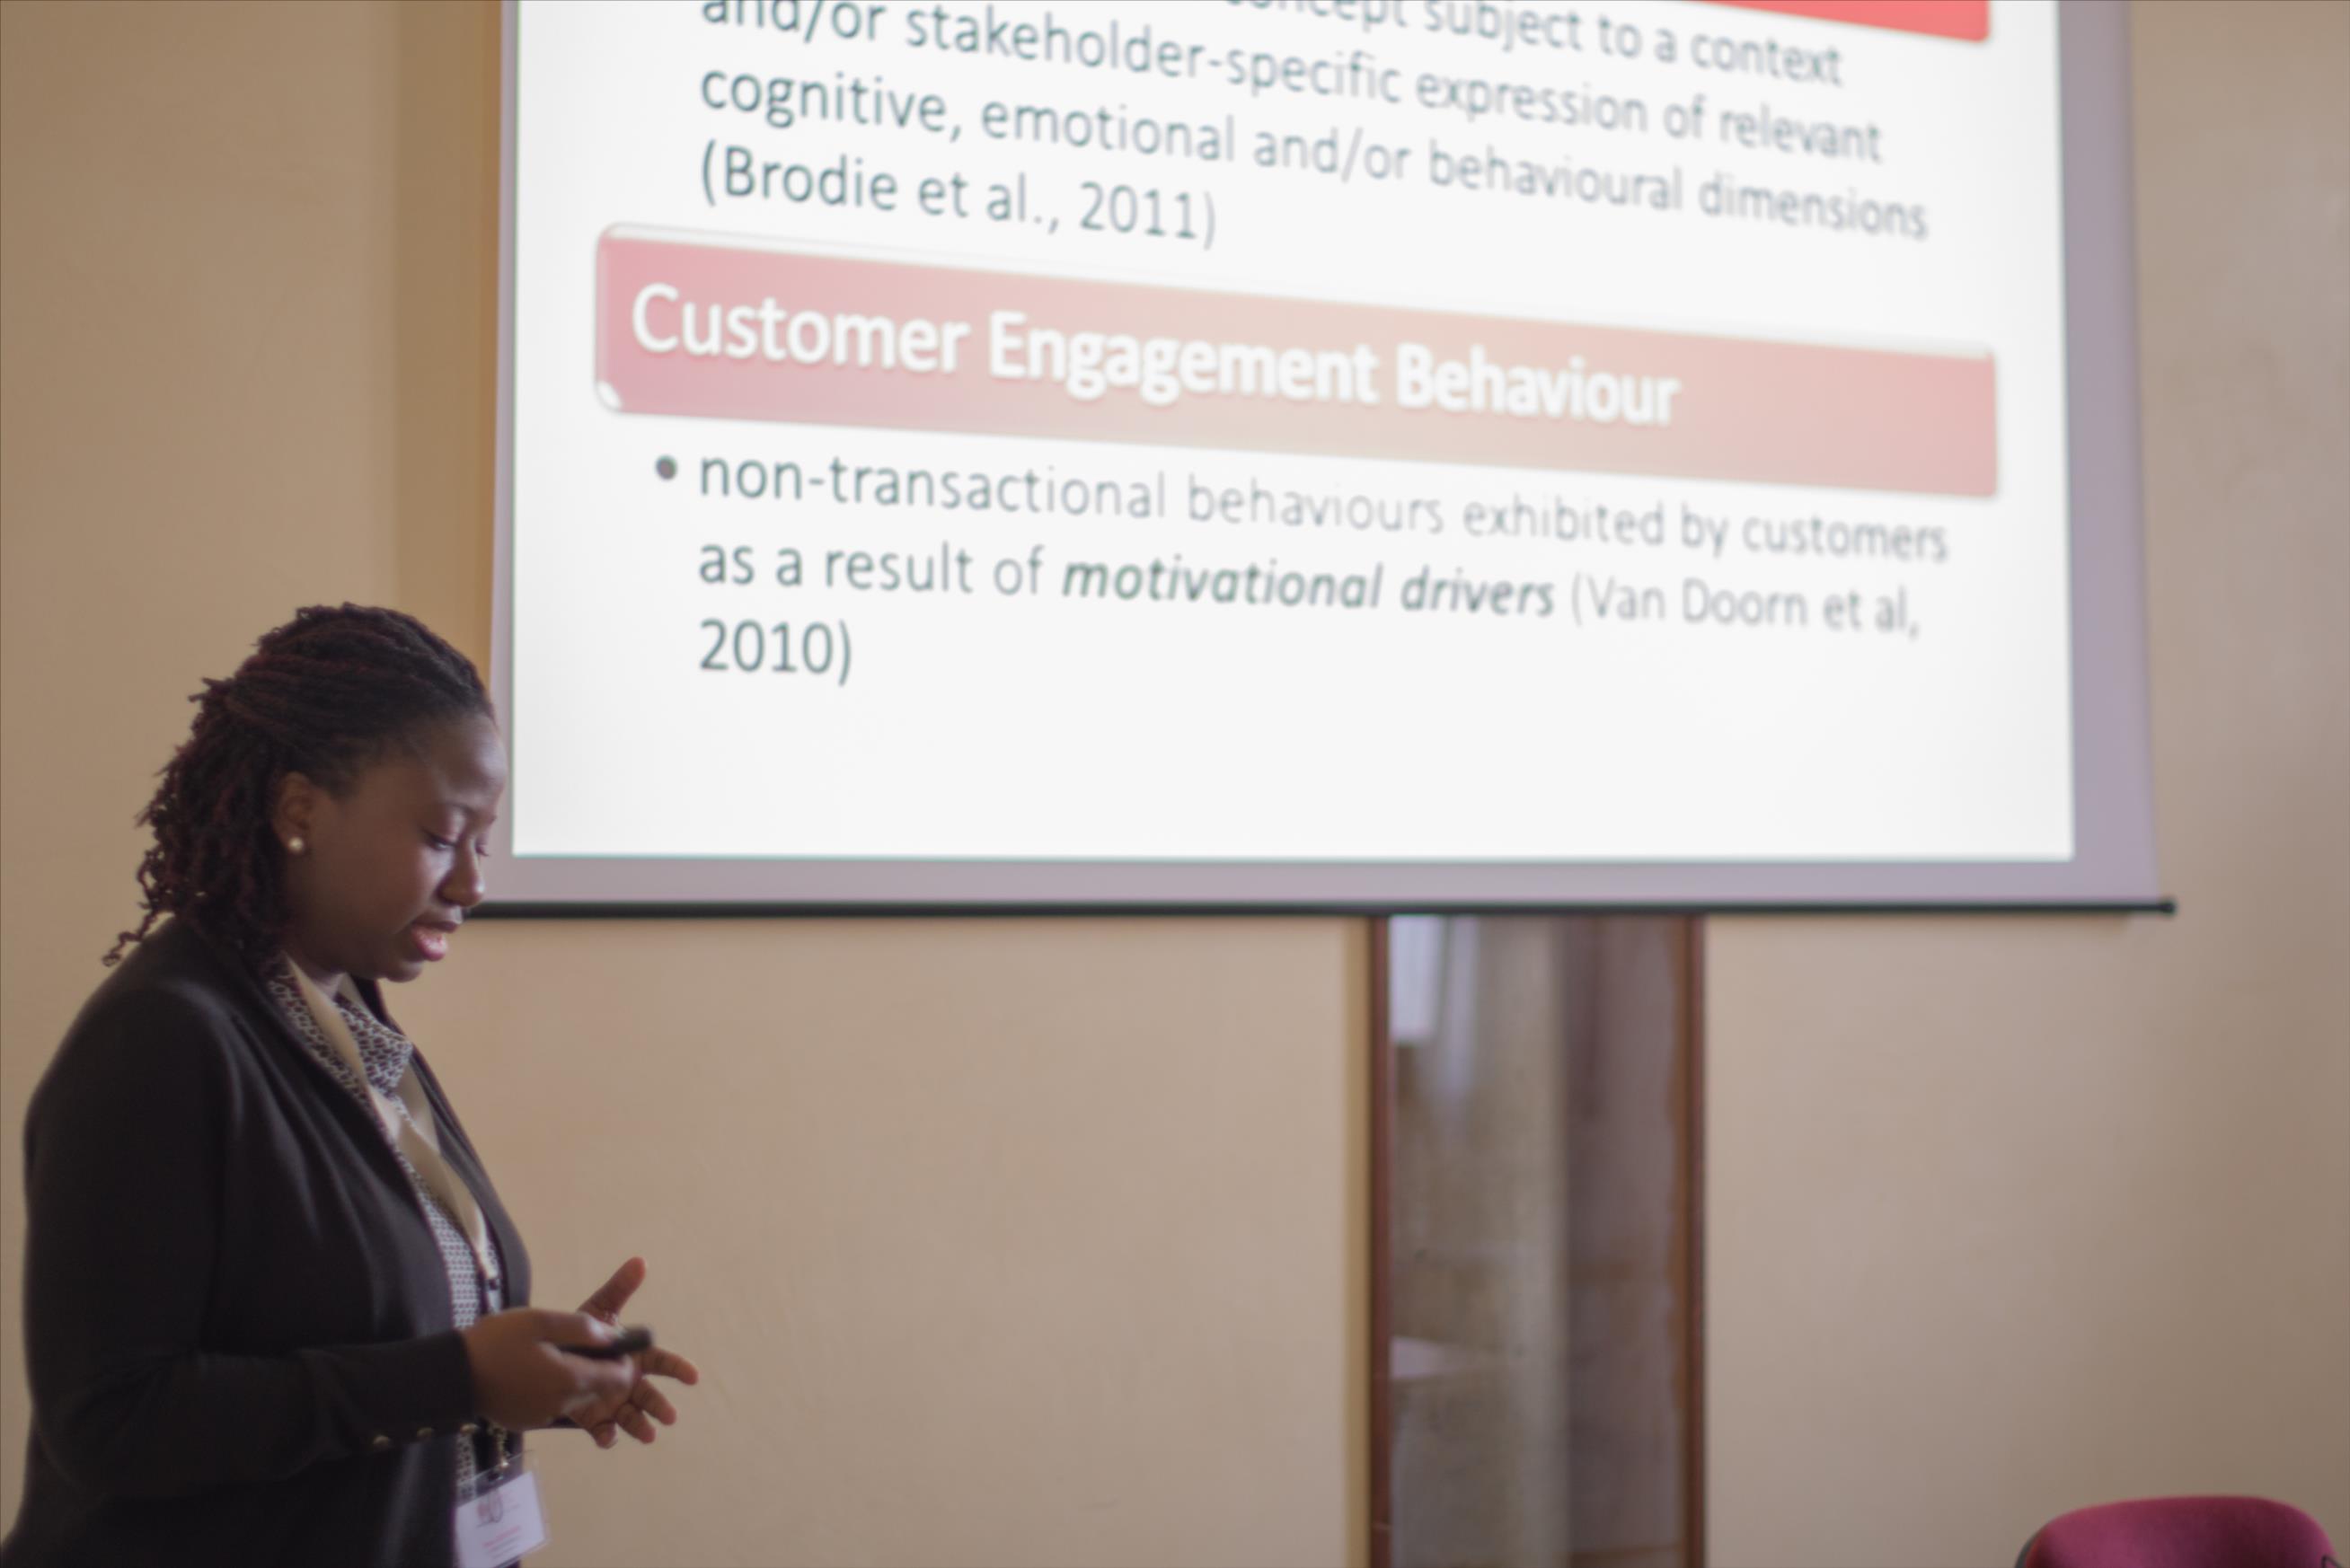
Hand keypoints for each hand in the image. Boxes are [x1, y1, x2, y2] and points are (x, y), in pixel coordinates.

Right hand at [459, 1309, 637, 1430]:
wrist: (452, 1375)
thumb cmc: (496, 1342)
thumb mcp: (541, 1321)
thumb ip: (582, 1328)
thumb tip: (612, 1336)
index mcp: (571, 1379)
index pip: (617, 1379)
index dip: (623, 1361)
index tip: (612, 1344)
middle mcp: (563, 1404)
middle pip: (599, 1391)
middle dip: (602, 1372)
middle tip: (584, 1347)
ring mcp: (544, 1416)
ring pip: (577, 1399)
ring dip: (577, 1381)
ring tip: (558, 1355)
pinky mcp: (527, 1421)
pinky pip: (554, 1406)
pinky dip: (556, 1391)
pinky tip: (537, 1372)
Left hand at [571, 1257, 701, 1448]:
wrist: (546, 1355)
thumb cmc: (581, 1331)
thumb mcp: (600, 1309)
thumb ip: (620, 1289)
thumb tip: (640, 1261)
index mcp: (635, 1357)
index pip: (662, 1363)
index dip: (679, 1369)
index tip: (693, 1376)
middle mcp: (627, 1382)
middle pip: (650, 1395)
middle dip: (661, 1406)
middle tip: (670, 1417)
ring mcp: (611, 1402)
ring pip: (631, 1416)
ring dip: (641, 1426)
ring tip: (648, 1435)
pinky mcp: (591, 1418)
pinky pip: (602, 1430)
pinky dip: (607, 1436)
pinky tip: (607, 1437)